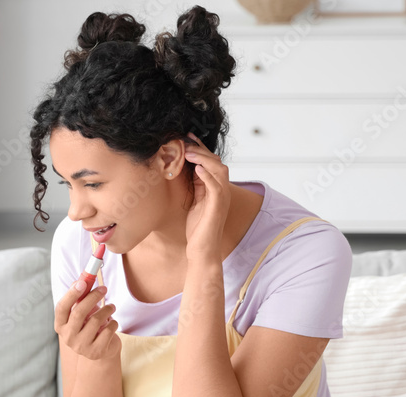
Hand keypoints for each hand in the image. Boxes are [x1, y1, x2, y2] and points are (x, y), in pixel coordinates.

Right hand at [54, 281, 119, 360]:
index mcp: (60, 325)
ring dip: (107, 309)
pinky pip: (108, 330)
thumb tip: (80, 281)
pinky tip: (112, 323)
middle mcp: (68, 337)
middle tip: (104, 289)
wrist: (101, 350)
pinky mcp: (96, 351)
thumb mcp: (82, 311)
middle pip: (79, 313)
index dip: (71, 294)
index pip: (61, 308)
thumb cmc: (89, 326)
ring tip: (112, 307)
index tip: (83, 282)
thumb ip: (79, 297)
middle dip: (93, 297)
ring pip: (96, 320)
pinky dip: (113, 323)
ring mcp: (81, 346)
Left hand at [182, 131, 230, 261]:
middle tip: (185, 141)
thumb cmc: (197, 228)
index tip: (187, 137)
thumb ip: (194, 185)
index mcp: (215, 188)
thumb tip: (184, 168)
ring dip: (203, 158)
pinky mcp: (218, 205)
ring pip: (218, 169)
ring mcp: (222, 197)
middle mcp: (221, 190)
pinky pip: (216, 185)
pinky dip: (207, 174)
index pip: (210, 162)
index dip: (200, 148)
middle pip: (216, 161)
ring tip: (188, 152)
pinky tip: (196, 168)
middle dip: (201, 149)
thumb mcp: (194, 201)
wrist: (202, 250)